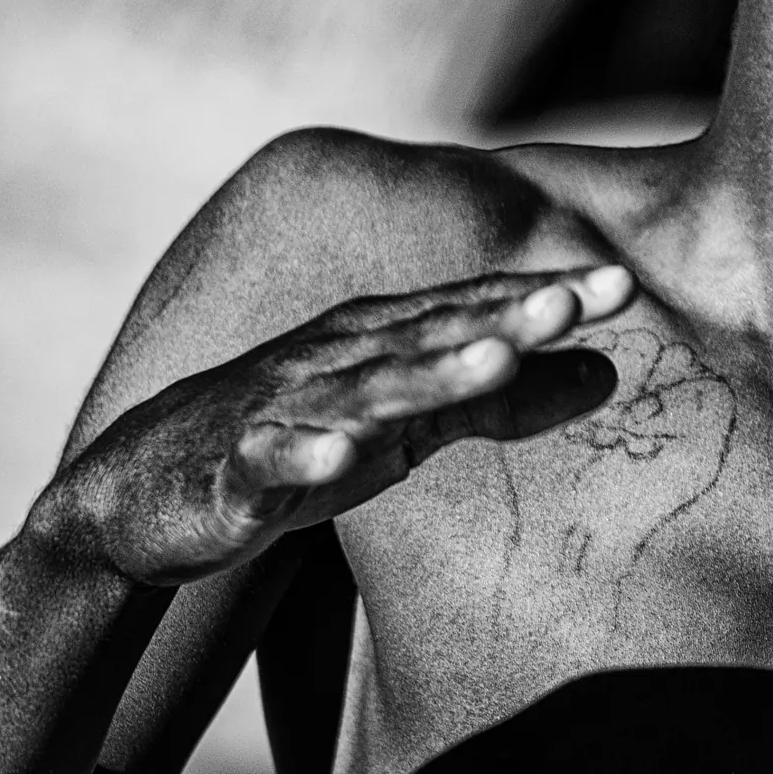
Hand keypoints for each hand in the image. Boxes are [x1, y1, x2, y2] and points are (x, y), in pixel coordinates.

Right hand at [34, 267, 636, 585]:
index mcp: (386, 339)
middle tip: (577, 298)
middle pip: (433, 333)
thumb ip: (505, 399)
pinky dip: (307, 454)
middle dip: (506, 315)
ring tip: (495, 360)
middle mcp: (340, 357)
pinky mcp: (233, 468)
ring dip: (430, 373)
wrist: (148, 491)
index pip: (479, 308)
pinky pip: (272, 459)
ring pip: (366, 389)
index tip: (624, 283)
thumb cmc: (310, 441)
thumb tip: (606, 374)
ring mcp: (286, 407)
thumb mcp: (416, 427)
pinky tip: (345, 456)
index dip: (548, 295)